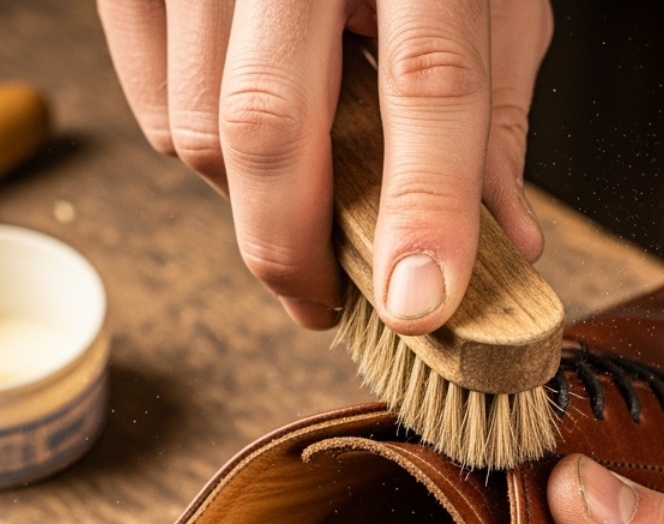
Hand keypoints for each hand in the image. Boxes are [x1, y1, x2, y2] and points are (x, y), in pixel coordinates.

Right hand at [97, 0, 552, 330]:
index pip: (427, 81)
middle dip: (295, 247)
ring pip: (199, 128)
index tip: (418, 302)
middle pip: (270, 122)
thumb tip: (509, 244)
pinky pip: (154, 103)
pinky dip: (198, 155)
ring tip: (299, 209)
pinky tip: (250, 148)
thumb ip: (496, 112)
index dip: (424, 206)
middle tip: (327, 302)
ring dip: (249, 206)